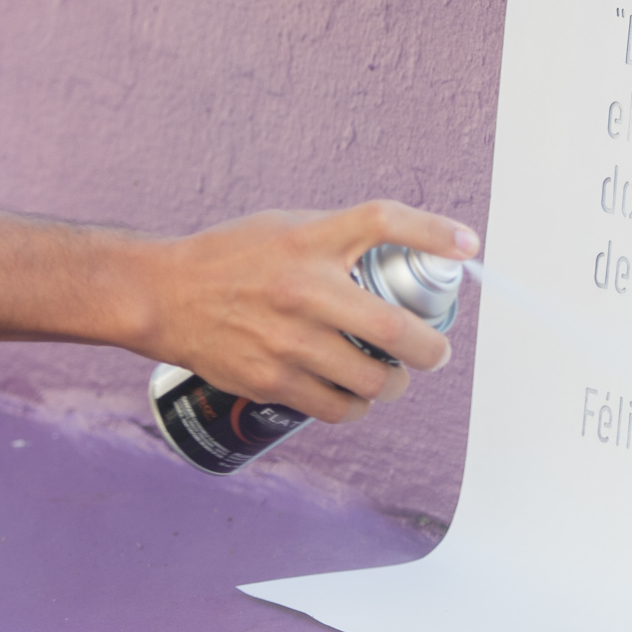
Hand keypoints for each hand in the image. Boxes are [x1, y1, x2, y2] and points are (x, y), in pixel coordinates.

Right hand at [134, 201, 478, 422]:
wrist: (162, 295)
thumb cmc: (229, 257)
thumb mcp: (286, 227)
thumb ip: (338, 239)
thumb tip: (401, 258)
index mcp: (309, 240)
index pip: (384, 223)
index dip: (434, 233)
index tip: (469, 247)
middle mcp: (302, 289)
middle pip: (394, 329)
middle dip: (431, 349)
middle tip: (434, 351)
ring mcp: (287, 340)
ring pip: (371, 381)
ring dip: (394, 386)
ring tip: (392, 379)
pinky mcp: (271, 380)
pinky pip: (336, 409)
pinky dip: (356, 408)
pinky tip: (354, 399)